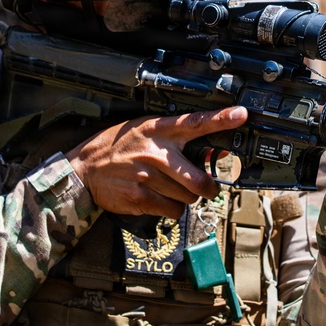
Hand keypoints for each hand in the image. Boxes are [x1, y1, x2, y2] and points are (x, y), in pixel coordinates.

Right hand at [66, 107, 247, 218]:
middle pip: (199, 179)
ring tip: (170, 189)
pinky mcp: (141, 197)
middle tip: (208, 188)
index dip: (220, 119)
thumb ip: (175, 138)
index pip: (195, 122)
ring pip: (188, 197)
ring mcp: (148, 176)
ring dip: (186, 198)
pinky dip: (172, 210)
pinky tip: (159, 199)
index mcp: (159, 130)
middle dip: (209, 188)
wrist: (85, 169)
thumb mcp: (145, 131)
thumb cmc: (118, 148)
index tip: (241, 114)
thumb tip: (211, 151)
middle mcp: (156, 152)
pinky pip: (173, 211)